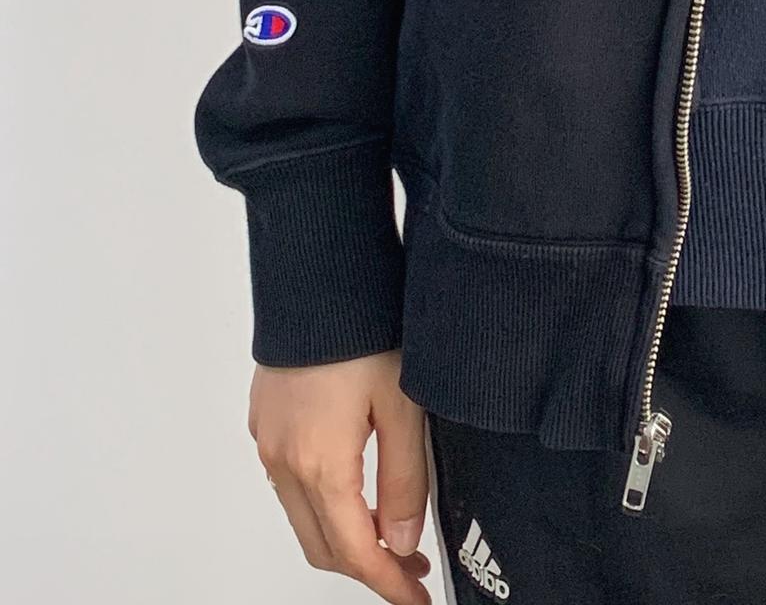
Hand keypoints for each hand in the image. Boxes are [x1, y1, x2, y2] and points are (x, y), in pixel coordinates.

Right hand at [250, 351, 432, 604]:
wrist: (319, 278)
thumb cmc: (364, 330)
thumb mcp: (403, 406)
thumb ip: (403, 479)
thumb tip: (400, 540)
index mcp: (320, 465)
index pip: (354, 552)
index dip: (387, 583)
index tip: (414, 597)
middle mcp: (284, 462)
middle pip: (321, 544)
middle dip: (367, 567)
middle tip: (410, 570)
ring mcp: (269, 442)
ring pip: (302, 517)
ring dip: (343, 536)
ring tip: (390, 533)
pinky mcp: (266, 420)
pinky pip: (290, 484)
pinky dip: (321, 504)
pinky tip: (353, 491)